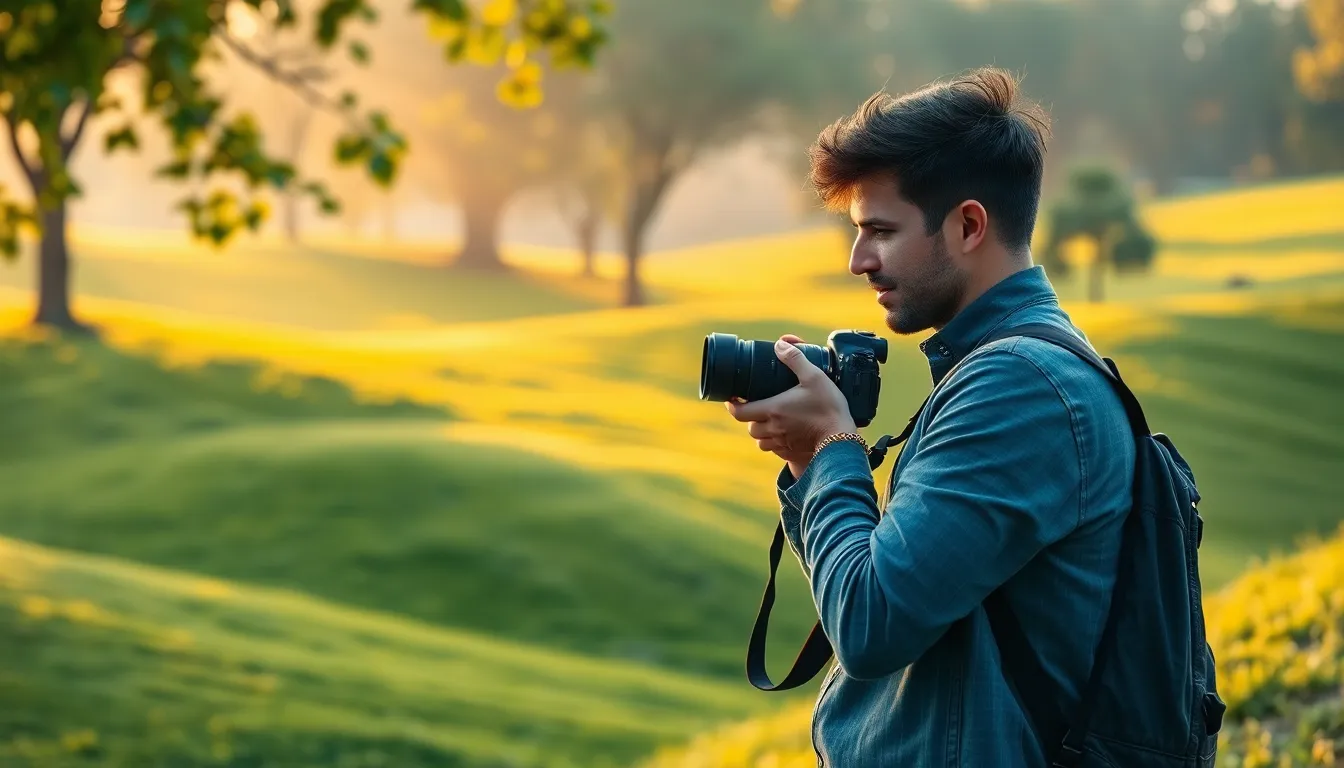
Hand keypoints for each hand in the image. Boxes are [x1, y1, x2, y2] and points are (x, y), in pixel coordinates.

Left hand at [726, 334, 858, 477]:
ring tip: (770, 421)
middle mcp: (773, 429)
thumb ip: (795, 359)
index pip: (738, 412)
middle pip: (749, 427)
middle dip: (750, 418)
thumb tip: (780, 345)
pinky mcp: (791, 453)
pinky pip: (775, 450)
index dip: (732, 405)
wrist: (842, 439)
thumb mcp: (814, 376)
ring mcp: (782, 444)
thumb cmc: (828, 407)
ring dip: (761, 432)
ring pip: (760, 441)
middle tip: (757, 407)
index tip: (733, 399)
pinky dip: (775, 443)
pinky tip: (785, 434)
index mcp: (772, 410)